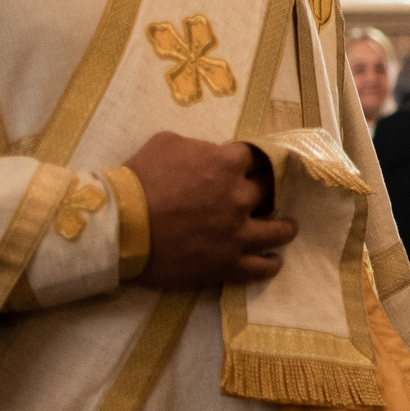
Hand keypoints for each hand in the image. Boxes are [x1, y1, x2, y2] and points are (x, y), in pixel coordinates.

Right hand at [124, 133, 295, 288]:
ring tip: (289, 227)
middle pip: (270, 191)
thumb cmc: (139, 179)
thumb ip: (196, 146)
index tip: (255, 166)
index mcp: (227, 164)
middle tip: (271, 195)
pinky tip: (275, 261)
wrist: (120, 225)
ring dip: (285, 228)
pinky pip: (260, 268)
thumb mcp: (166, 143)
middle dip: (271, 191)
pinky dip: (270, 264)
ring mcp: (236, 233)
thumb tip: (208, 153)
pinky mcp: (227, 264)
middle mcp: (239, 198)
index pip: (256, 157)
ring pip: (277, 231)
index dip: (254, 161)